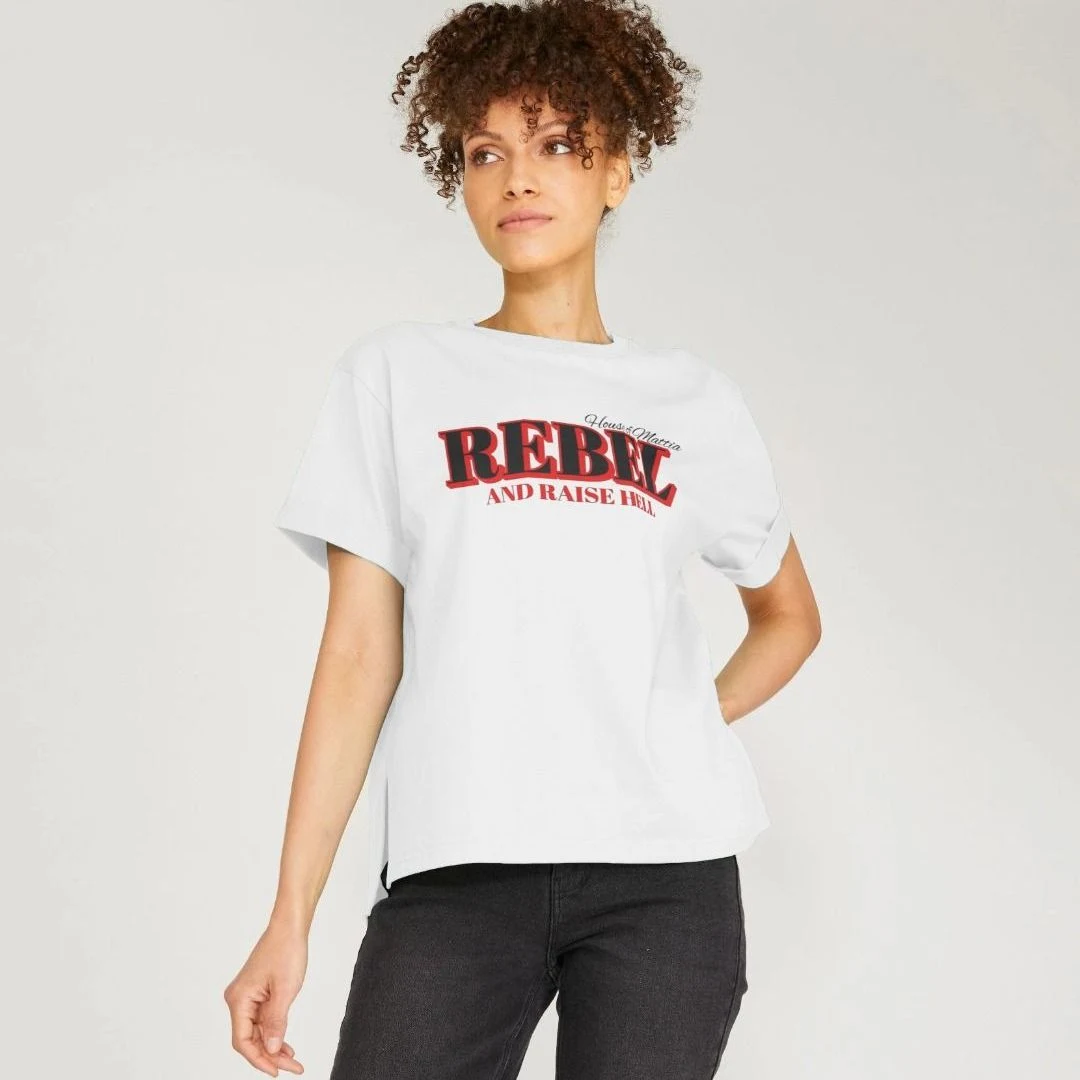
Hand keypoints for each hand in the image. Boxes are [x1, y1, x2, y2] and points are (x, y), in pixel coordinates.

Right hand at [224, 923, 307, 1074]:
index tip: (276, 1071)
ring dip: (273, 1046)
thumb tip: (271, 1049)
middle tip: (293, 1068)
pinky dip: (274, 1032)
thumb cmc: (286, 950)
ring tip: (292, 1060)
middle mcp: (238, 1000)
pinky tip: (285, 1044)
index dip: (259, 1059)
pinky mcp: (257, 993)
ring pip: (257, 1031)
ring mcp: (247, 997)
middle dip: (270, 1055)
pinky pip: (262, 1020)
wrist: (290, 927)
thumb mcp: (285, 990)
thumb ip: (276, 1022)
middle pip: (250, 1039)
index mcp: (238, 999)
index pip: (243, 1041)